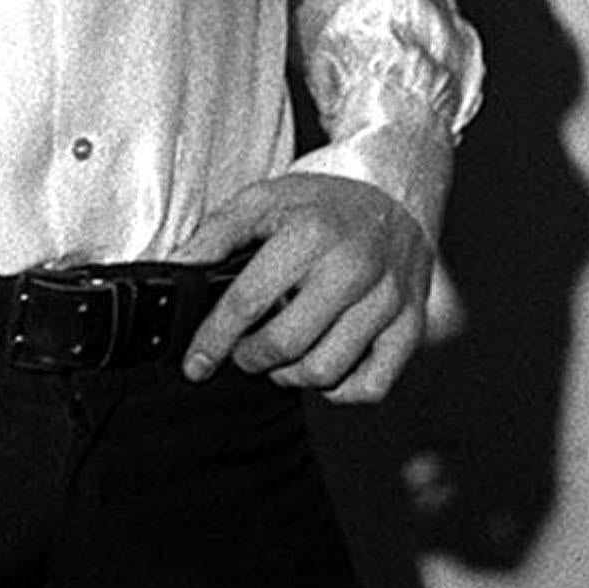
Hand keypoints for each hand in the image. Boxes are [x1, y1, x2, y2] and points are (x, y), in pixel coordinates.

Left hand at [173, 171, 433, 400]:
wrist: (392, 197)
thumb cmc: (321, 203)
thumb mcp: (261, 199)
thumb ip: (215, 235)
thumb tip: (177, 268)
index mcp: (310, 235)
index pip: (248, 302)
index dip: (213, 339)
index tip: (195, 364)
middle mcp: (353, 270)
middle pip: (286, 344)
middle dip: (250, 358)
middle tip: (241, 352)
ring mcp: (388, 301)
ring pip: (327, 371)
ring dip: (289, 375)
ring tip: (278, 358)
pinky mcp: (411, 325)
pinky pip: (372, 385)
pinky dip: (339, 390)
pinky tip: (320, 366)